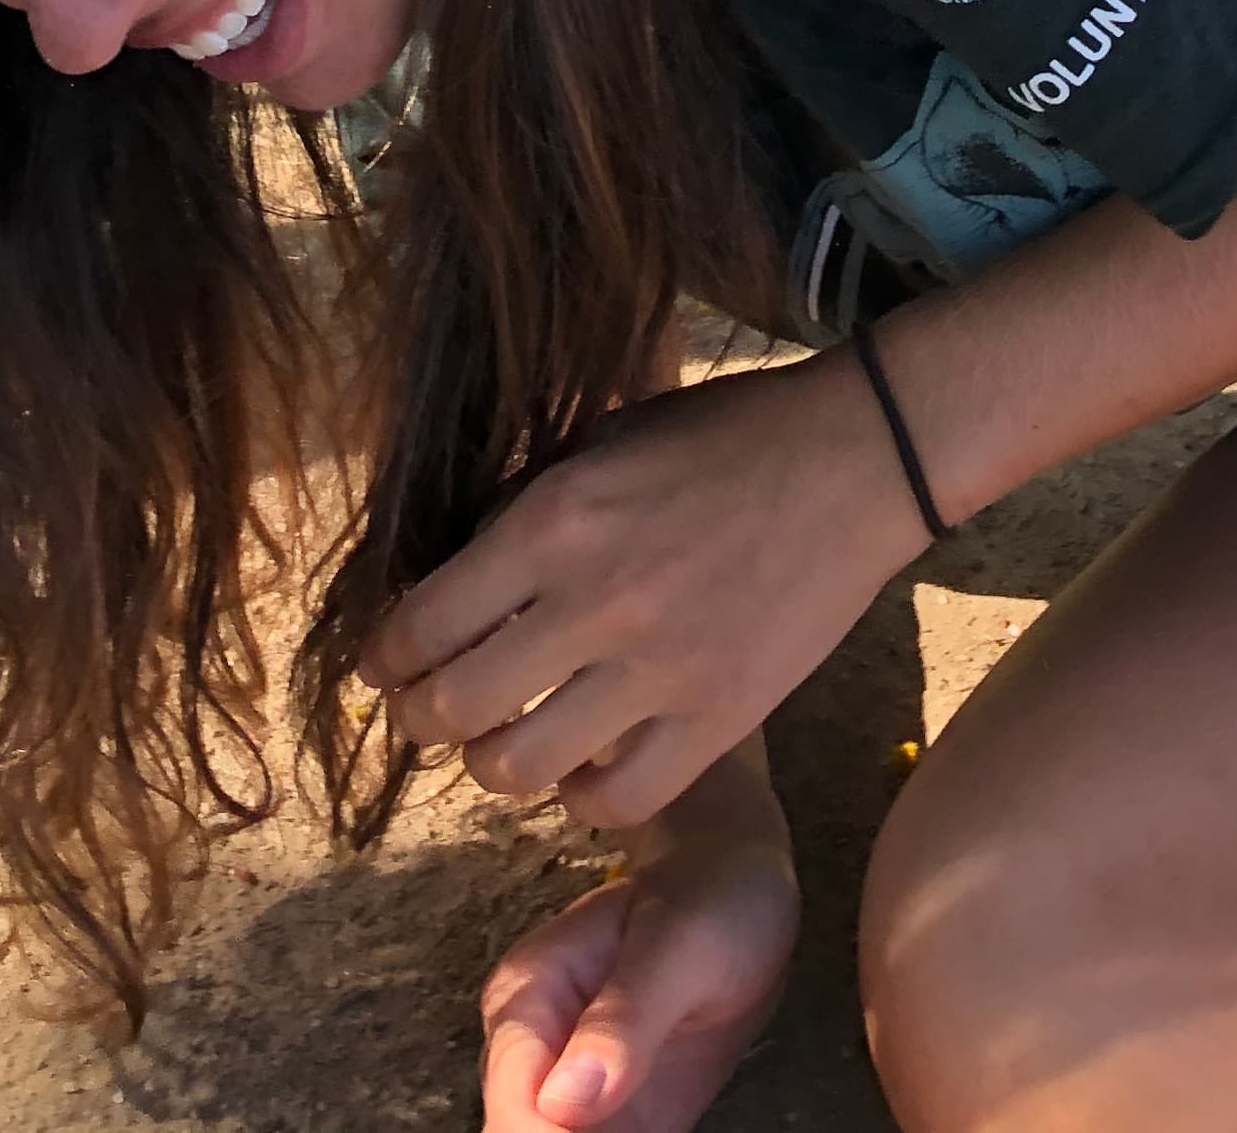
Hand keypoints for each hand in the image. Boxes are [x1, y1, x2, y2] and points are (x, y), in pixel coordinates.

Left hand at [371, 356, 924, 827]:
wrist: (853, 460)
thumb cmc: (725, 436)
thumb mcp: (604, 442)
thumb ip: (531, 508)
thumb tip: (460, 573)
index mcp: (555, 520)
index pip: (423, 623)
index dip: (386, 658)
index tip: (384, 666)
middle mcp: (593, 603)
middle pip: (455, 708)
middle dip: (421, 717)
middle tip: (427, 711)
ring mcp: (658, 673)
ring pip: (520, 769)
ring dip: (491, 763)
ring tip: (501, 743)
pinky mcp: (718, 721)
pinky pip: (616, 801)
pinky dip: (581, 797)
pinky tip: (583, 766)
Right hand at [481, 822, 797, 1132]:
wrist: (739, 891)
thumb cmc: (707, 898)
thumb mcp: (678, 945)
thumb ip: (623, 1016)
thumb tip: (559, 1105)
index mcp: (528, 995)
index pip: (513, 1102)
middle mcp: (534, 1051)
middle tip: (643, 1130)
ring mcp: (571, 1089)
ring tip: (653, 1124)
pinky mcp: (616, 1120)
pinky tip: (659, 1132)